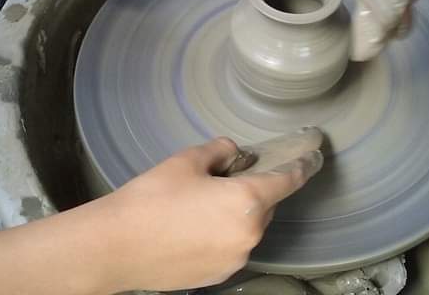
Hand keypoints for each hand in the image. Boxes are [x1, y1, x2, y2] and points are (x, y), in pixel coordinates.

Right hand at [99, 134, 322, 291]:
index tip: (313, 155)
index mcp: (247, 201)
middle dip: (250, 190)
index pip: (288, 180)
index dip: (303, 164)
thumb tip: (233, 153)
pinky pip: (230, 247)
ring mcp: (235, 259)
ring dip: (232, 214)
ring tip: (194, 206)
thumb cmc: (150, 200)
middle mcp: (249, 234)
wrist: (115, 246)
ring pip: (246, 227)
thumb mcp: (187, 161)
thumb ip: (220, 151)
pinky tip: (189, 227)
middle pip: (264, 205)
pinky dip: (220, 234)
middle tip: (219, 179)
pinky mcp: (218, 275)